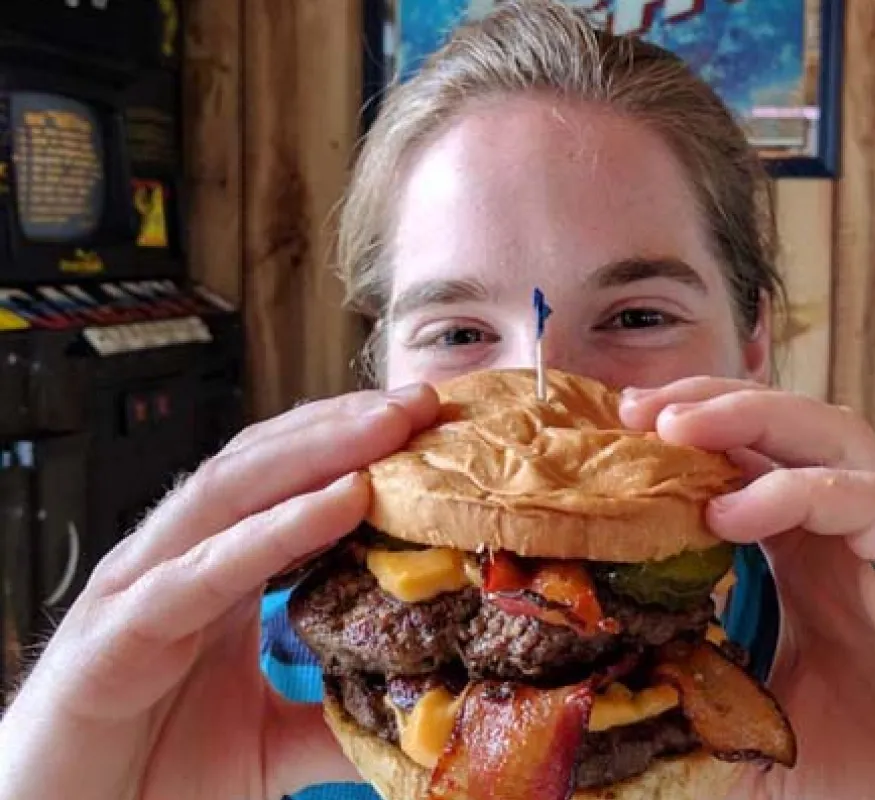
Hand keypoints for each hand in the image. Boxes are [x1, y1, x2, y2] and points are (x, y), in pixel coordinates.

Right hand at [0, 385, 438, 799]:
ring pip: (233, 492)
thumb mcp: (272, 743)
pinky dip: (277, 529)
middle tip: (423, 399)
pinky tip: (342, 500)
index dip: (353, 445)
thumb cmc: (152, 773)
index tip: (429, 426)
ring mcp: (144, 587)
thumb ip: (336, 715)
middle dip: (346, 424)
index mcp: (214, 572)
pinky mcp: (120, 632)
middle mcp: (179, 560)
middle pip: (265, 464)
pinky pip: (206, 569)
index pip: (286, 481)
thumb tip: (421, 709)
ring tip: (391, 424)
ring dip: (319, 450)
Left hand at [621, 378, 874, 799]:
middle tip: (635, 408)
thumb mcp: (755, 722)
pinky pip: (870, 498)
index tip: (620, 432)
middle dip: (708, 402)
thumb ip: (697, 684)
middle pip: (785, 425)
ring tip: (677, 427)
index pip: (748, 460)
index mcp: (807, 557)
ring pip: (832, 433)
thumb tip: (617, 677)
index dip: (687, 436)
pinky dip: (798, 491)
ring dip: (752, 415)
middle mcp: (848, 536)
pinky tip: (731, 513)